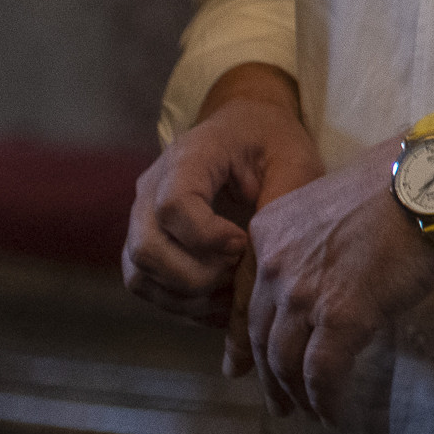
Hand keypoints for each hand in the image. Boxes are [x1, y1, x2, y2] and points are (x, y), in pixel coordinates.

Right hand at [124, 83, 322, 354]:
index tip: (243, 244)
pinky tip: (223, 302)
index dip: (206, 237)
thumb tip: (268, 264)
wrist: (246, 129)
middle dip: (196, 276)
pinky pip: (148, 286)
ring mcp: (141, 219)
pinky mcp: (145, 244)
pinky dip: (183, 303)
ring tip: (236, 293)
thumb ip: (281, 203)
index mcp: (188, 158)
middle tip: (240, 272)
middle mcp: (150, 190)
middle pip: (147, 248)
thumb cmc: (272, 143)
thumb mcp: (292, 160)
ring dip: (189, 297)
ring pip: (141, 274)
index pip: (173, 206)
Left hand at [243, 141, 433, 422]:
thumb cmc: (398, 186)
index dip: (247, 340)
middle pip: (261, 335)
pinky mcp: (340, 317)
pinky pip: (322, 372)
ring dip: (295, 393)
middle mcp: (274, 265)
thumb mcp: (332, 206)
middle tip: (280, 402)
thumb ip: (313, 245)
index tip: (245, 366)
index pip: (249, 299)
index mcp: (268, 233)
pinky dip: (325, 399)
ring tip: (308, 412)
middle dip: (269, 376)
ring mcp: (303, 293)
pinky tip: (333, 414)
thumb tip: (327, 281)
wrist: (433, 183)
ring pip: (285, 360)